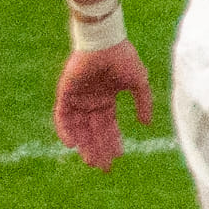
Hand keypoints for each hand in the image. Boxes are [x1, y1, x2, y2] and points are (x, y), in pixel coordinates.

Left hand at [54, 42, 152, 169]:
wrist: (105, 41)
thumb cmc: (123, 58)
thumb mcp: (139, 83)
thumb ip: (144, 103)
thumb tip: (146, 124)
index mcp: (106, 98)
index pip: (108, 125)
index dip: (112, 141)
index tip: (117, 157)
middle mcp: (91, 100)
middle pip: (94, 130)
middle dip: (99, 148)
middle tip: (103, 167)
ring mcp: (77, 97)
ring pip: (79, 127)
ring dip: (84, 144)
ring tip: (91, 161)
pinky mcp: (65, 92)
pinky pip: (62, 115)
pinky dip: (65, 130)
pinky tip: (72, 145)